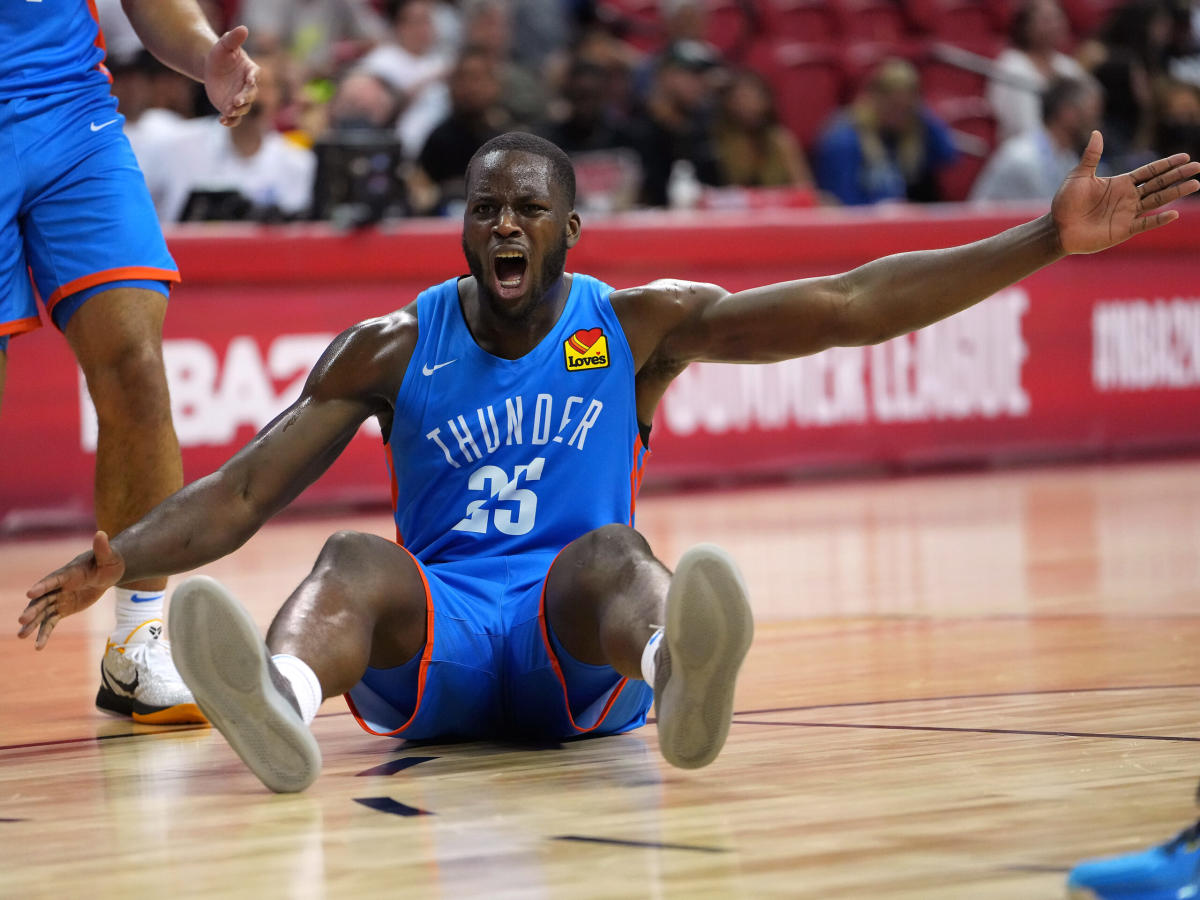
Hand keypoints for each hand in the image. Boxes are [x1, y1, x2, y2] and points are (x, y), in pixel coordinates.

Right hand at [19, 532, 125, 648]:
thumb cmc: (108, 561)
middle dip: (33, 610)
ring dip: (33, 624)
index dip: (43, 586)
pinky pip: (51, 622)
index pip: (53, 580)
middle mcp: (59, 586)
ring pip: (43, 613)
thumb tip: (102, 534)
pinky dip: (45, 633)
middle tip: (22, 621)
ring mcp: (59, 598)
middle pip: (43, 599)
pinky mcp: (62, 609)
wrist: (107, 572)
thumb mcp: (108, 556)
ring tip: (21, 636)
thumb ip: (103, 548)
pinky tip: (38, 646)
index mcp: (68, 573)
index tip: (30, 594)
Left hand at [205, 25, 259, 127]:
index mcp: (250, 71)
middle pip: (250, 95)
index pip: (254, 75)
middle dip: (244, 98)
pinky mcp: (231, 107)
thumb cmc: (220, 54)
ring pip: (243, 108)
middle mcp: (248, 87)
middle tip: (236, 100)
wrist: (211, 68)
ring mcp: (241, 99)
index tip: (249, 81)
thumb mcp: (225, 44)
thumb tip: (244, 28)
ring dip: (237, 111)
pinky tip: (222, 121)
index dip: (252, 79)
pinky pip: (234, 118)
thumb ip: (234, 38)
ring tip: (228, 112)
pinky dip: (230, 121)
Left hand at [1053, 131, 1199, 254]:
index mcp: (1120, 183)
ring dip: (1176, 193)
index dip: (1166, 164)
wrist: (1058, 228)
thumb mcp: (1078, 176)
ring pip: (1157, 201)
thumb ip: (1091, 156)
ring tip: (1195, 184)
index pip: (1149, 172)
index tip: (1184, 157)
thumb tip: (1097, 133)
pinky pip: (1144, 223)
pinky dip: (1158, 219)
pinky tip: (1173, 213)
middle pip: (1159, 184)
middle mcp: (1128, 198)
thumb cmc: (1066, 202)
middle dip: (1178, 175)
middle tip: (1197, 167)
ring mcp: (1128, 214)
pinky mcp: (1123, 230)